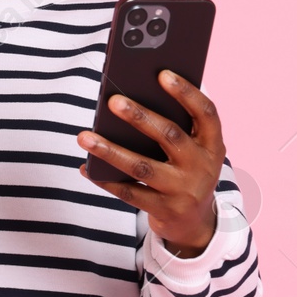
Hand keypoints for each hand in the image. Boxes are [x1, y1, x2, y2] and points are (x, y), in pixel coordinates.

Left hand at [77, 70, 223, 259]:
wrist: (194, 222)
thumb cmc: (184, 170)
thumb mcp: (191, 150)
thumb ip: (172, 126)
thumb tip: (129, 97)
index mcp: (212, 144)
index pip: (205, 113)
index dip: (186, 93)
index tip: (162, 73)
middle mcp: (202, 167)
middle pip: (169, 136)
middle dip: (140, 117)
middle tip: (113, 101)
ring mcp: (184, 190)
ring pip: (142, 167)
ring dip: (110, 150)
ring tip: (83, 136)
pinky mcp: (164, 210)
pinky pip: (129, 193)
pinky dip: (105, 179)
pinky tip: (86, 168)